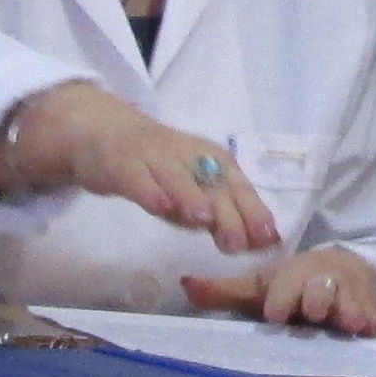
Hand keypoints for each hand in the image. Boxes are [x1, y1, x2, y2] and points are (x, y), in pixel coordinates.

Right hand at [0, 82, 282, 254]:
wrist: (106, 133)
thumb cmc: (161, 168)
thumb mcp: (195, 188)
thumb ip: (223, 214)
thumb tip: (262, 242)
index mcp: (212, 160)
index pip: (238, 186)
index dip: (255, 211)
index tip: (269, 239)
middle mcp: (188, 155)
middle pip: (212, 185)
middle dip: (227, 212)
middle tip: (239, 243)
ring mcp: (155, 157)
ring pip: (176, 177)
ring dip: (190, 196)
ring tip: (203, 219)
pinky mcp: (123, 164)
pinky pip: (138, 178)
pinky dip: (149, 191)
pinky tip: (159, 207)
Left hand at [176, 244, 375, 334]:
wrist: (345, 268)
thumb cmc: (293, 284)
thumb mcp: (260, 285)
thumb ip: (223, 290)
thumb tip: (183, 284)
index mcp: (295, 273)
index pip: (288, 283)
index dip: (282, 297)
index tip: (275, 314)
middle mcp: (326, 281)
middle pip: (323, 290)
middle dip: (318, 299)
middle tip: (315, 312)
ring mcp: (353, 297)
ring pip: (353, 303)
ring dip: (351, 312)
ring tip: (352, 322)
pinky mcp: (375, 311)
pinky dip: (374, 324)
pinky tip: (372, 330)